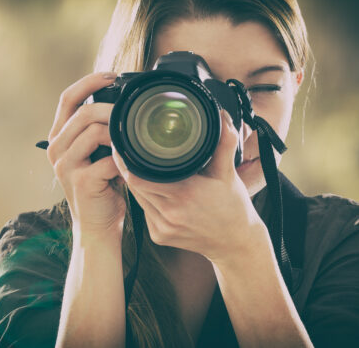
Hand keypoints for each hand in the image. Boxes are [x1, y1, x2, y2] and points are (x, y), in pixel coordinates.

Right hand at [47, 72, 126, 241]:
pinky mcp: (81, 182)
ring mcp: (66, 166)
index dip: (89, 82)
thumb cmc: (102, 187)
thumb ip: (99, 130)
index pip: (67, 98)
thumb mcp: (95, 153)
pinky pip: (108, 159)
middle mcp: (56, 149)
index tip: (113, 76)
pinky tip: (131, 164)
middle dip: (112, 109)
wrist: (97, 226)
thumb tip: (122, 102)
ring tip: (131, 142)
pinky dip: (124, 159)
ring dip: (119, 133)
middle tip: (131, 114)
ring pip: (94, 132)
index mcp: (59, 137)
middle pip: (83, 113)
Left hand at [111, 110, 264, 262]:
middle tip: (128, 153)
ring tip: (140, 170)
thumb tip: (221, 115)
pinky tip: (155, 192)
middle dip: (130, 170)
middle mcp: (169, 214)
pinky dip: (146, 200)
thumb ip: (224, 143)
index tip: (123, 146)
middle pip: (134, 186)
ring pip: (137, 199)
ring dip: (137, 185)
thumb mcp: (228, 173)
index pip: (138, 177)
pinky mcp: (159, 237)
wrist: (236, 243)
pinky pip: (144, 212)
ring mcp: (162, 228)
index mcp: (184, 194)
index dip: (126, 162)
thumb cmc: (233, 207)